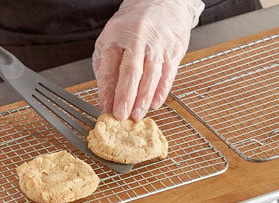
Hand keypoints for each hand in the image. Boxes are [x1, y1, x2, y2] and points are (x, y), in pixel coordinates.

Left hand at [92, 0, 202, 120]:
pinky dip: (161, 91)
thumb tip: (106, 95)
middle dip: (125, 97)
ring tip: (137, 114)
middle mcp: (138, 39)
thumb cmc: (136, 24)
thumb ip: (108, 64)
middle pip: (131, 72)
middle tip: (121, 115)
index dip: (107, 89)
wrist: (164, 3)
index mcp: (117, 35)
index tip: (105, 107)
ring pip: (150, 76)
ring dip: (143, 99)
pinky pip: (167, 75)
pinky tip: (154, 103)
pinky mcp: (173, 52)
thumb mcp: (114, 37)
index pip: (109, 65)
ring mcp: (157, 46)